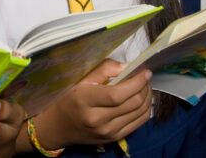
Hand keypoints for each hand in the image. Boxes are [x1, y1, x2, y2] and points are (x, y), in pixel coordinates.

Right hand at [26, 59, 152, 149]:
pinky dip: (144, 109)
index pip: (118, 94)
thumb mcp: (80, 80)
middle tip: (144, 77)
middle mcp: (97, 120)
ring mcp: (107, 132)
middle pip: (133, 103)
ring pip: (140, 112)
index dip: (136, 82)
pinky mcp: (115, 138)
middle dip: (144, 87)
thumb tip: (128, 66)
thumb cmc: (68, 99)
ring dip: (147, 97)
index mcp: (85, 101)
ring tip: (144, 86)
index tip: (145, 71)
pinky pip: (139, 123)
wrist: (58, 127)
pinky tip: (141, 99)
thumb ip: (104, 69)